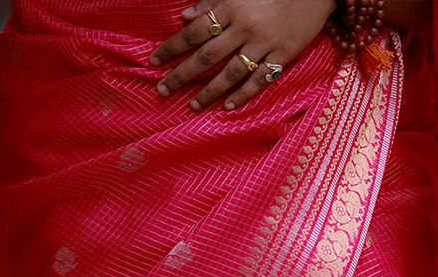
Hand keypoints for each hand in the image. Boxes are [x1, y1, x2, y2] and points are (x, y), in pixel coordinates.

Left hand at [148, 0, 336, 112]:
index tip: (154, 61)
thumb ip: (212, 2)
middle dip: (182, 74)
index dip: (172, 47)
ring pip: (230, 73)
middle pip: (207, 56)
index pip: (195, 31)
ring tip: (191, 106)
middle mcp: (245, 27)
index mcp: (232, 7)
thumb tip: (186, 16)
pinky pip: (259, 80)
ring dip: (209, 92)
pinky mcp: (283, 56)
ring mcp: (264, 44)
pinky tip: (226, 106)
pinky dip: (242, 94)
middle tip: (162, 90)